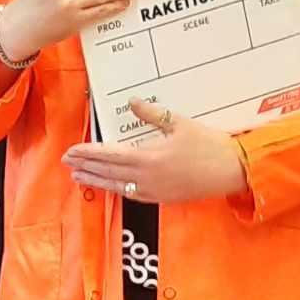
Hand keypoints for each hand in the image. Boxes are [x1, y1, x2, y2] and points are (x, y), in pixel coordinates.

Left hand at [63, 99, 247, 204]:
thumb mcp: (180, 124)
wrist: (232, 171)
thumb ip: (152, 114)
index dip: (88, 153)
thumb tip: (131, 102)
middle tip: (66, 163)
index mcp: (147, 158)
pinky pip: (131, 194)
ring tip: (79, 177)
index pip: (109, 155)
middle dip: (86, 167)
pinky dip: (115, 189)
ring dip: (96, 180)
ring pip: (116, 186)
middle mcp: (145, 178)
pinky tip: (110, 186)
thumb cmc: (209, 145)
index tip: (71, 151)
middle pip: (107, 173)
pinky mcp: (162, 198)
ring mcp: (153, 191)